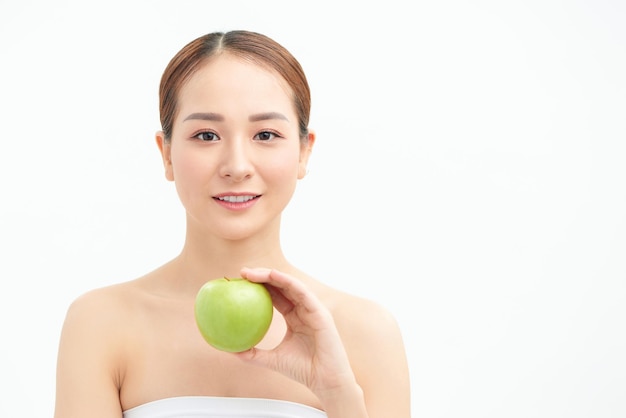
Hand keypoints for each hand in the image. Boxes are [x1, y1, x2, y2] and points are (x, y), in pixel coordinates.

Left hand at [236, 267, 356, 397]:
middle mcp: (303, 309)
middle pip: (281, 286)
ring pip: (290, 285)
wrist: (325, 380)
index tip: (240, 282)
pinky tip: (273, 276)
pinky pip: (301, 292)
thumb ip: (253, 353)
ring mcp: (312, 308)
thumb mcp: (272, 359)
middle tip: (242, 272)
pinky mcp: (319, 310)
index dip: (259, 287)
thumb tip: (230, 350)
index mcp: (294, 317)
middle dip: (262, 276)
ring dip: (272, 275)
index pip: (275, 296)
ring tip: (253, 272)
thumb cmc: (302, 370)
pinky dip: (287, 282)